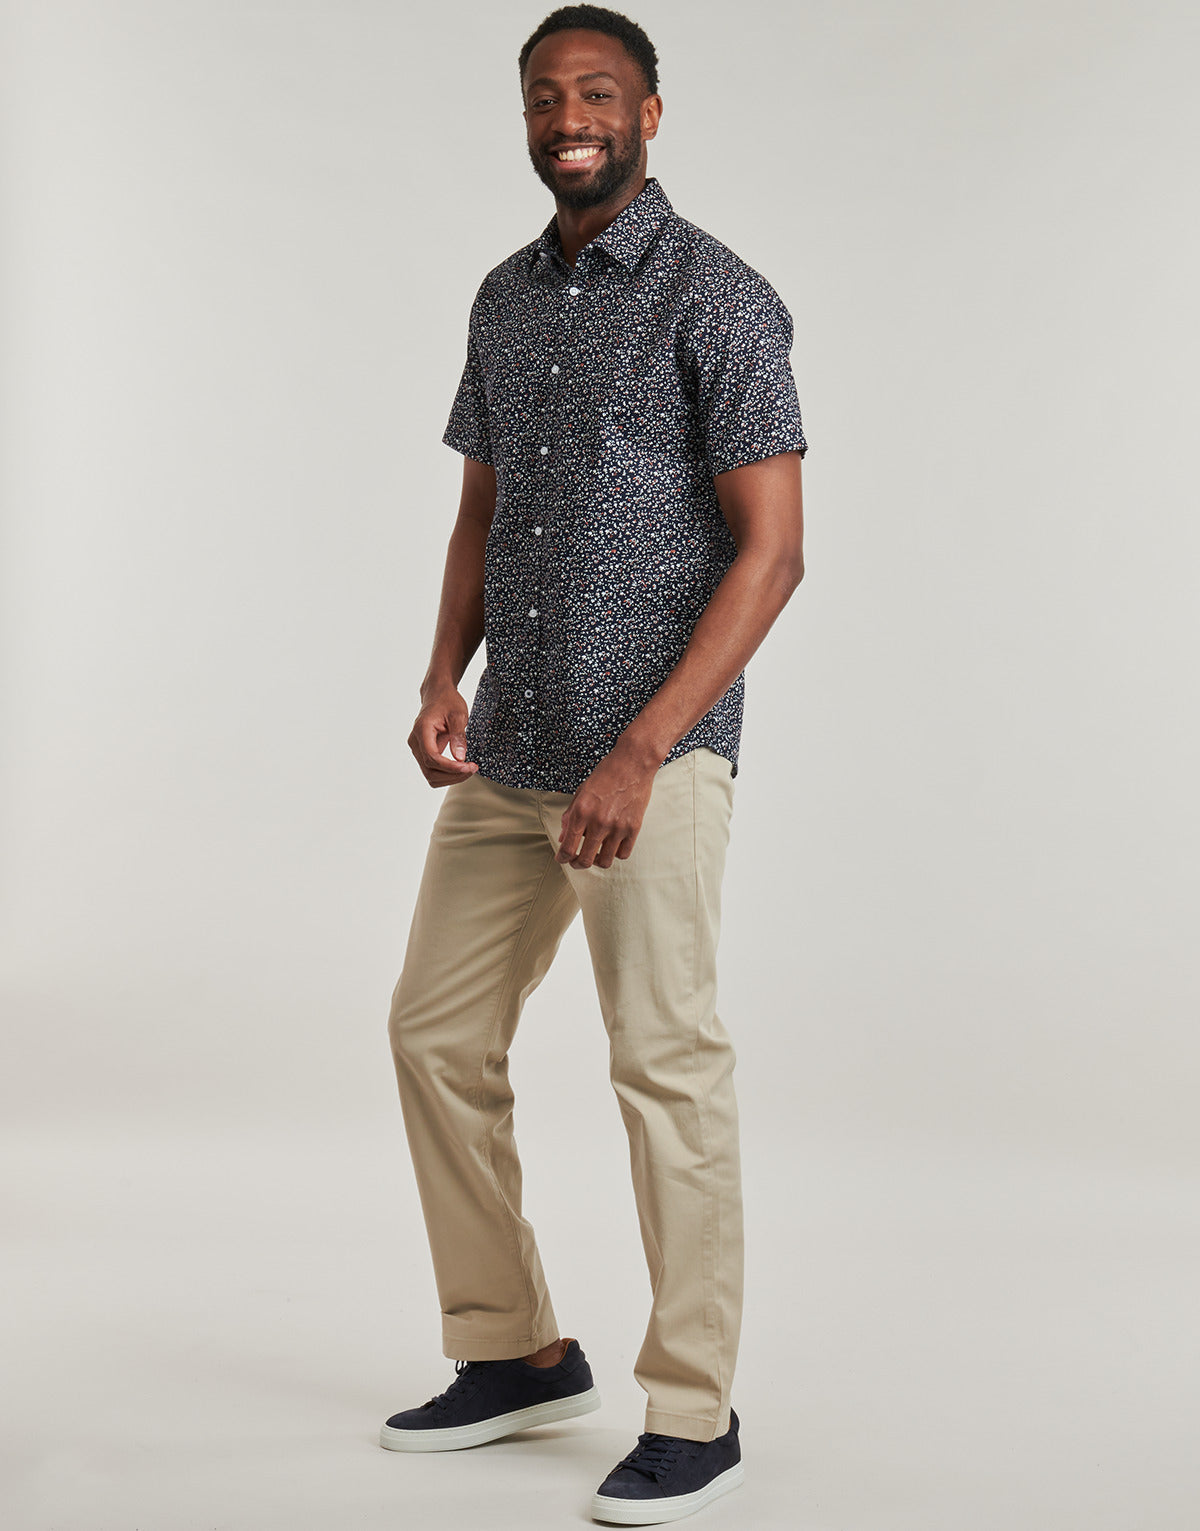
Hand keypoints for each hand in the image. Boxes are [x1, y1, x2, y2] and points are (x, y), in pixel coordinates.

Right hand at [408, 686, 479, 787]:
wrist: (438, 695)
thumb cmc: (448, 701)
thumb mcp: (458, 715)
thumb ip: (458, 735)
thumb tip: (460, 757)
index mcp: (422, 731)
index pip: (432, 758)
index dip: (450, 767)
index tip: (468, 766)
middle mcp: (416, 742)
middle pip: (430, 771)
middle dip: (453, 775)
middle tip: (472, 768)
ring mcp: (418, 749)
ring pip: (430, 775)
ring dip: (450, 777)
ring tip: (468, 769)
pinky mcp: (424, 752)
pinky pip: (433, 770)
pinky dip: (447, 774)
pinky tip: (461, 767)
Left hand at [556, 741, 660, 868]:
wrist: (633, 763)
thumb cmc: (606, 773)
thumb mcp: (581, 791)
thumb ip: (570, 816)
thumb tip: (563, 837)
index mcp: (582, 811)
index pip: (568, 848)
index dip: (562, 858)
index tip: (562, 859)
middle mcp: (599, 822)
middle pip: (585, 860)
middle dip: (577, 864)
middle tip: (577, 861)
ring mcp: (618, 827)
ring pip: (605, 861)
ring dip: (597, 861)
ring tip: (596, 854)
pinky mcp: (634, 828)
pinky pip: (623, 854)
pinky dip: (616, 853)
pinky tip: (613, 845)